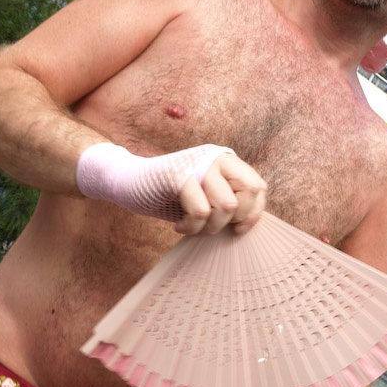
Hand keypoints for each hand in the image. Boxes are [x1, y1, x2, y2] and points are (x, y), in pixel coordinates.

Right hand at [75, 142, 265, 233]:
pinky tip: (179, 226)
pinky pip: (200, 211)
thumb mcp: (205, 196)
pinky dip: (191, 227)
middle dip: (230, 221)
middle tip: (209, 227)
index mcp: (225, 160)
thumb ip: (228, 200)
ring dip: (209, 228)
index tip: (237, 230)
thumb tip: (250, 223)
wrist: (128, 183)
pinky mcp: (179, 175)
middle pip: (247, 195)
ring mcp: (197, 164)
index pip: (258, 187)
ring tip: (192, 227)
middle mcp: (215, 156)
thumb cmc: (169, 196)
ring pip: (226, 206)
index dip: (253, 213)